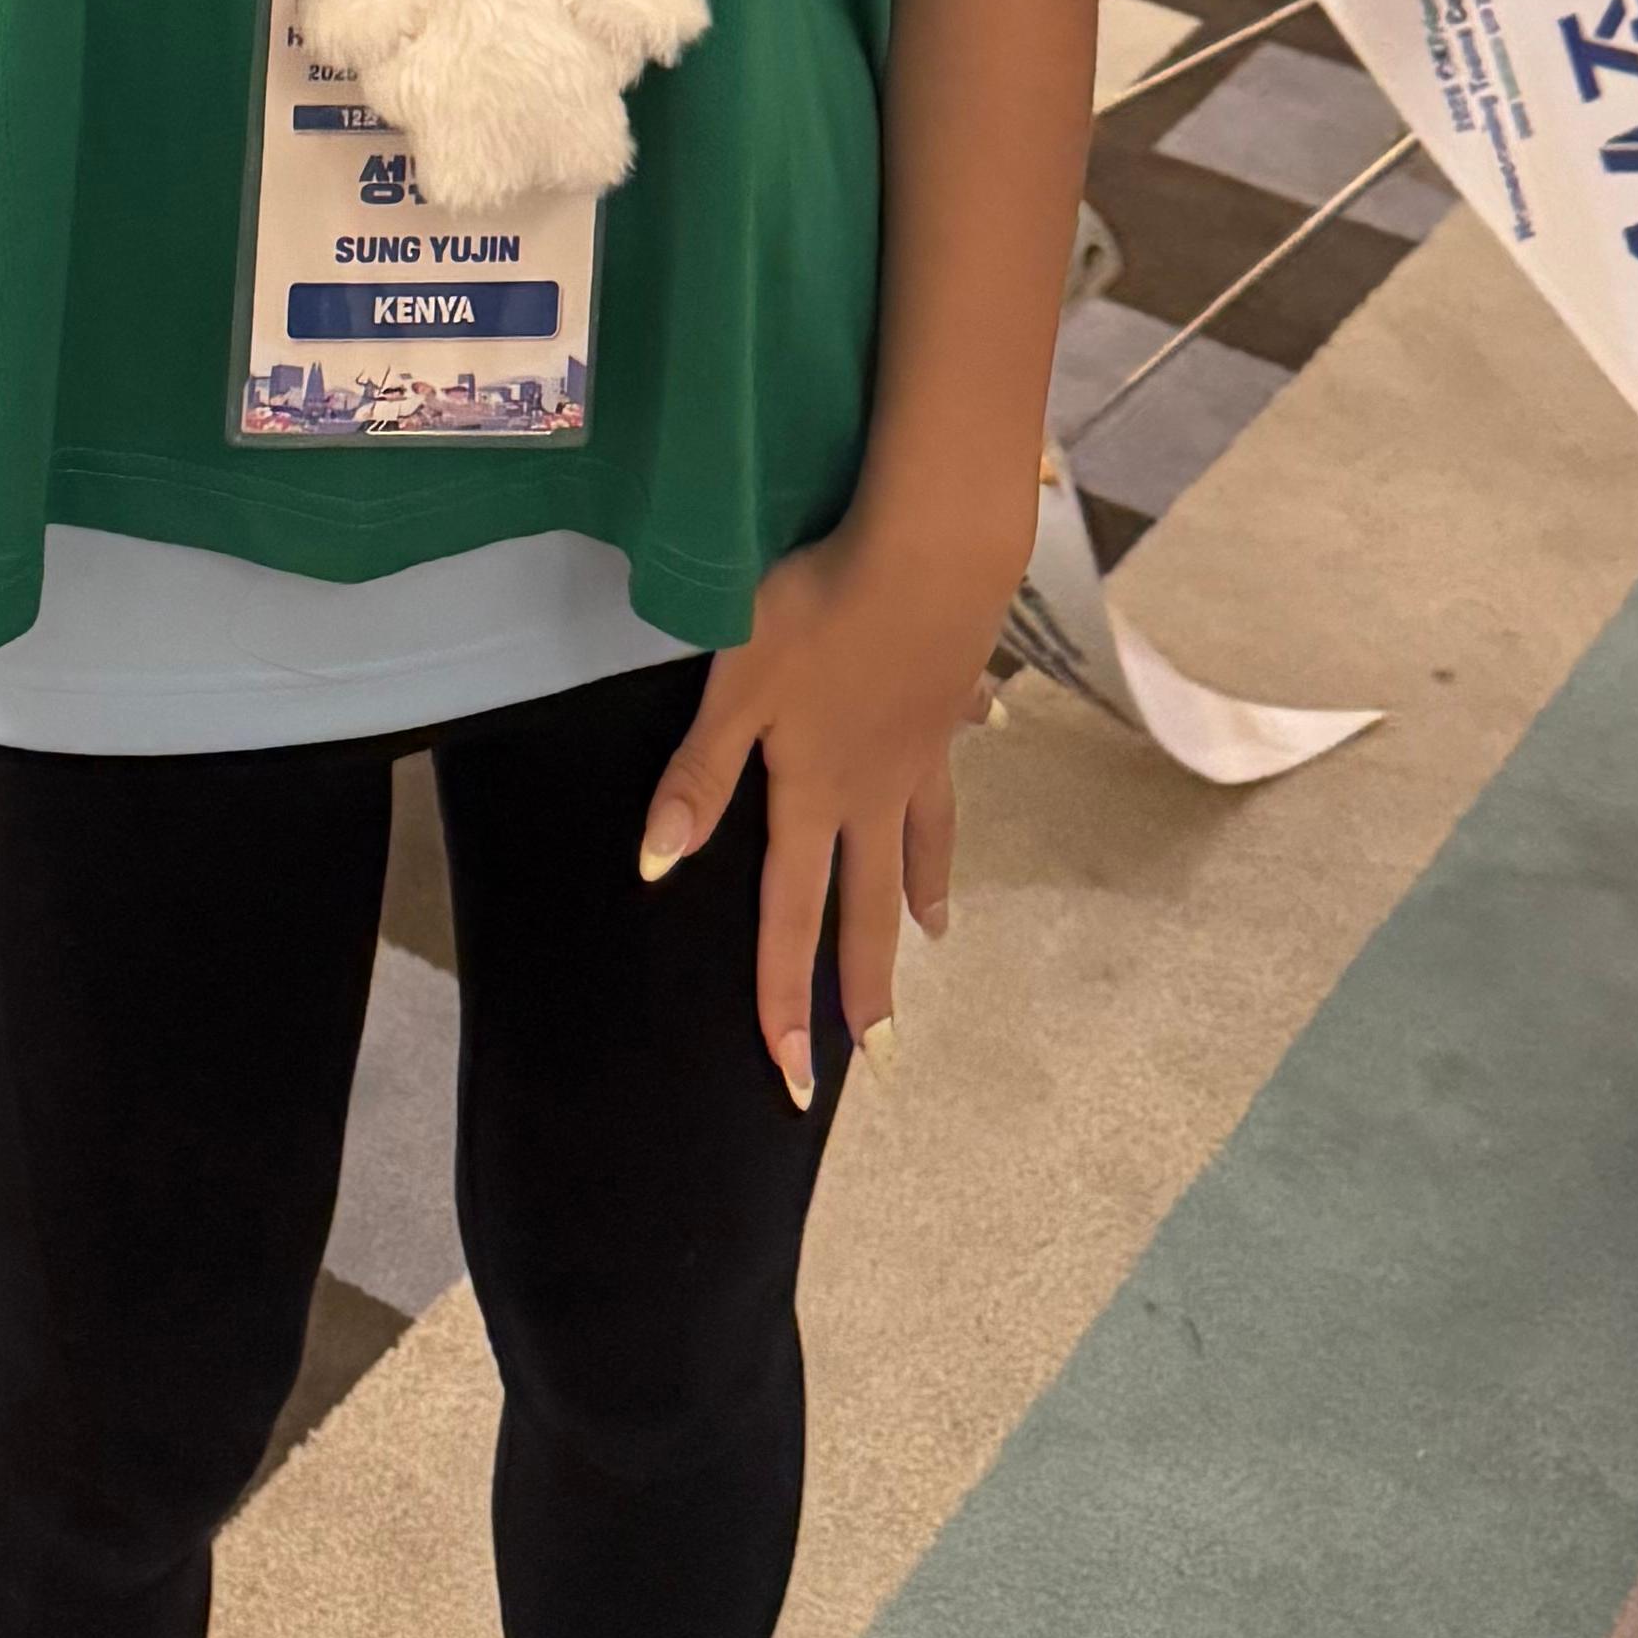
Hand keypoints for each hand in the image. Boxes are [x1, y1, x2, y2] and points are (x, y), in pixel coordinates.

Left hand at [638, 514, 1019, 1103]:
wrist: (930, 556)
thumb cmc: (820, 614)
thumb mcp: (738, 686)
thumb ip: (700, 774)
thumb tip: (655, 869)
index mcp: (814, 795)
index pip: (791, 916)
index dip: (785, 999)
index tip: (793, 1081)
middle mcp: (872, 791)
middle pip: (867, 905)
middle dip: (866, 985)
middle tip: (880, 1058)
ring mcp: (920, 750)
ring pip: (920, 841)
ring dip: (921, 894)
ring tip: (933, 936)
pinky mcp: (947, 699)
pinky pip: (951, 763)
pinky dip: (955, 776)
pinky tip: (982, 747)